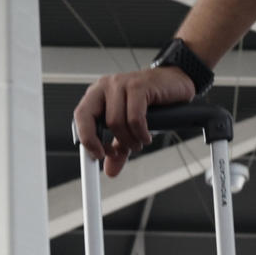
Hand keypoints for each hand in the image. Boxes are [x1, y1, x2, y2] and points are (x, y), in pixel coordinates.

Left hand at [73, 66, 195, 175]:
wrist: (175, 84)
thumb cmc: (152, 102)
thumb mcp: (130, 130)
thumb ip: (118, 149)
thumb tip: (110, 171)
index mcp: (97, 95)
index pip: (80, 117)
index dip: (86, 139)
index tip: (97, 156)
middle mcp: (105, 87)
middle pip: (87, 116)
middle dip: (98, 140)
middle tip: (114, 153)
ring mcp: (121, 83)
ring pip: (115, 122)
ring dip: (128, 140)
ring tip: (138, 143)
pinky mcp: (138, 85)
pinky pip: (134, 118)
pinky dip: (141, 133)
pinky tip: (146, 136)